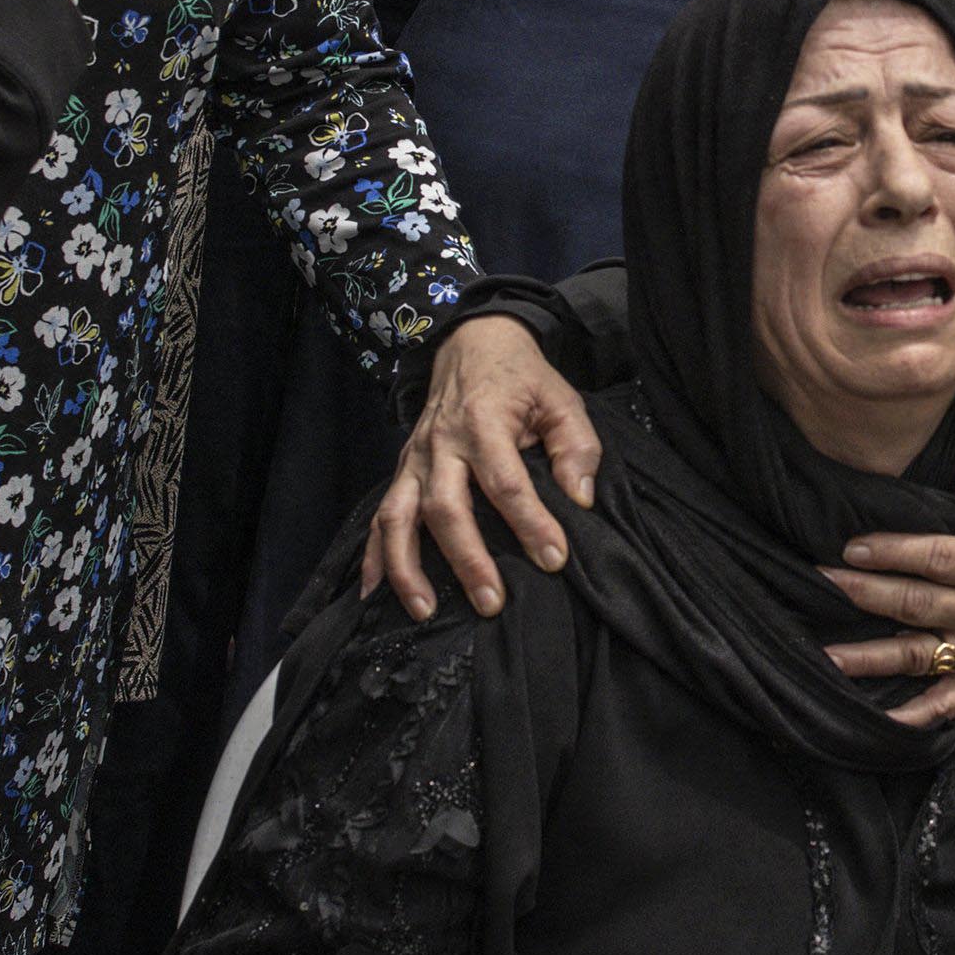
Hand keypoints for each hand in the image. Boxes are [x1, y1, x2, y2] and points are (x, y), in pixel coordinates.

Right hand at [363, 315, 599, 618]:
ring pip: (399, 518)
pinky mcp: (402, 471)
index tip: (554, 559)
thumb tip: (579, 499)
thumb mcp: (561, 399)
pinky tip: (377, 593)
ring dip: (408, 568)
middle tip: (492, 603)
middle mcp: (441, 445)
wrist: (471, 343)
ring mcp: (414, 460)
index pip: (506, 483)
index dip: (531, 524)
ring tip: (426, 611)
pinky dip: (375, 557)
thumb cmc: (522, 378)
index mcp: (483, 423)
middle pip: (446, 509)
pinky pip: (380, 517)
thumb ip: (577, 446)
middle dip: (467, 560)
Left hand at [820, 463, 954, 725]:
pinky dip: (913, 714)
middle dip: (863, 594)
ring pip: (916, 655)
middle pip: (914, 605)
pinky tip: (877, 717)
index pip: (936, 558)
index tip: (852, 546)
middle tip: (820, 584)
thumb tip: (954, 462)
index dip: (892, 552)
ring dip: (869, 658)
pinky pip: (944, 703)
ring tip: (825, 656)